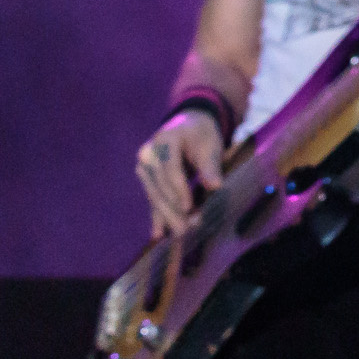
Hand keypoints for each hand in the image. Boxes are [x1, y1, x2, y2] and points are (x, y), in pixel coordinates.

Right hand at [136, 110, 223, 236]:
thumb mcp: (211, 145)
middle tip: (186, 229)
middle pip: (160, 185)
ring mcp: (144, 165)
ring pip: (155, 194)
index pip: (171, 169)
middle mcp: (149, 152)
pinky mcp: (145, 177)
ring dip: (167, 215)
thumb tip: (215, 186)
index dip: (179, 190)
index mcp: (166, 139)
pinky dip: (157, 215)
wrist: (189, 125)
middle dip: (173, 209)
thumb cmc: (202, 135)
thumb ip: (211, 166)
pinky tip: (157, 233)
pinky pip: (152, 197)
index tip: (189, 208)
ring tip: (180, 233)